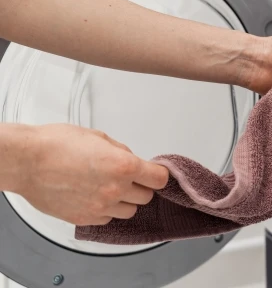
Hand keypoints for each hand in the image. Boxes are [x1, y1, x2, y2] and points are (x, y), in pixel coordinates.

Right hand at [13, 124, 168, 225]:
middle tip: (128, 177)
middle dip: (141, 186)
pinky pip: (107, 219)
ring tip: (109, 187)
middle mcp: (115, 189)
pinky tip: (94, 196)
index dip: (158, 175)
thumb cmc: (56, 145)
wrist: (27, 161)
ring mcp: (100, 207)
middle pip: (146, 197)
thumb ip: (121, 152)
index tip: (155, 173)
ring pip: (129, 211)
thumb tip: (132, 160)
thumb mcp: (99, 137)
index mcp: (123, 166)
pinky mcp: (85, 218)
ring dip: (125, 201)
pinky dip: (106, 210)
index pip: (160, 179)